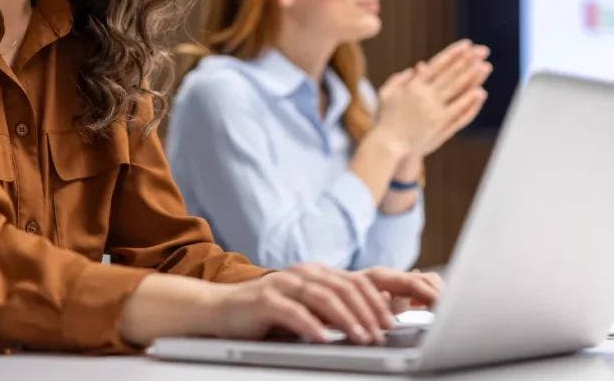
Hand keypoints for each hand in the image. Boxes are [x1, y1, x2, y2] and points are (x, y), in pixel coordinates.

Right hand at [206, 264, 445, 344]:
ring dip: (347, 319)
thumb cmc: (265, 314)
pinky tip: (324, 339)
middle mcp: (302, 273)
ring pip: (324, 297)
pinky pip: (294, 311)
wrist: (219, 310)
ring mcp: (283, 284)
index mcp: (316, 274)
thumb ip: (331, 312)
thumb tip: (368, 325)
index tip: (394, 321)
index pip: (355, 281)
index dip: (378, 300)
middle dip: (368, 311)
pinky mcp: (265, 300)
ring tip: (363, 338)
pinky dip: (312, 326)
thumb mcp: (304, 310)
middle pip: (344, 287)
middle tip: (383, 334)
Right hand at [374, 39, 491, 157]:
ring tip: (485, 66)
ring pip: (457, 90)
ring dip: (472, 77)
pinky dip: (469, 101)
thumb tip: (418, 67)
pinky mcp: (439, 125)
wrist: (387, 144)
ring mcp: (433, 110)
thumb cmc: (385, 118)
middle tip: (483, 50)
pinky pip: (458, 111)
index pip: (437, 65)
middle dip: (467, 61)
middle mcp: (424, 95)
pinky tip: (480, 92)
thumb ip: (400, 78)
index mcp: (413, 86)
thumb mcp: (387, 94)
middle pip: (451, 74)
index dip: (453, 54)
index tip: (466, 45)